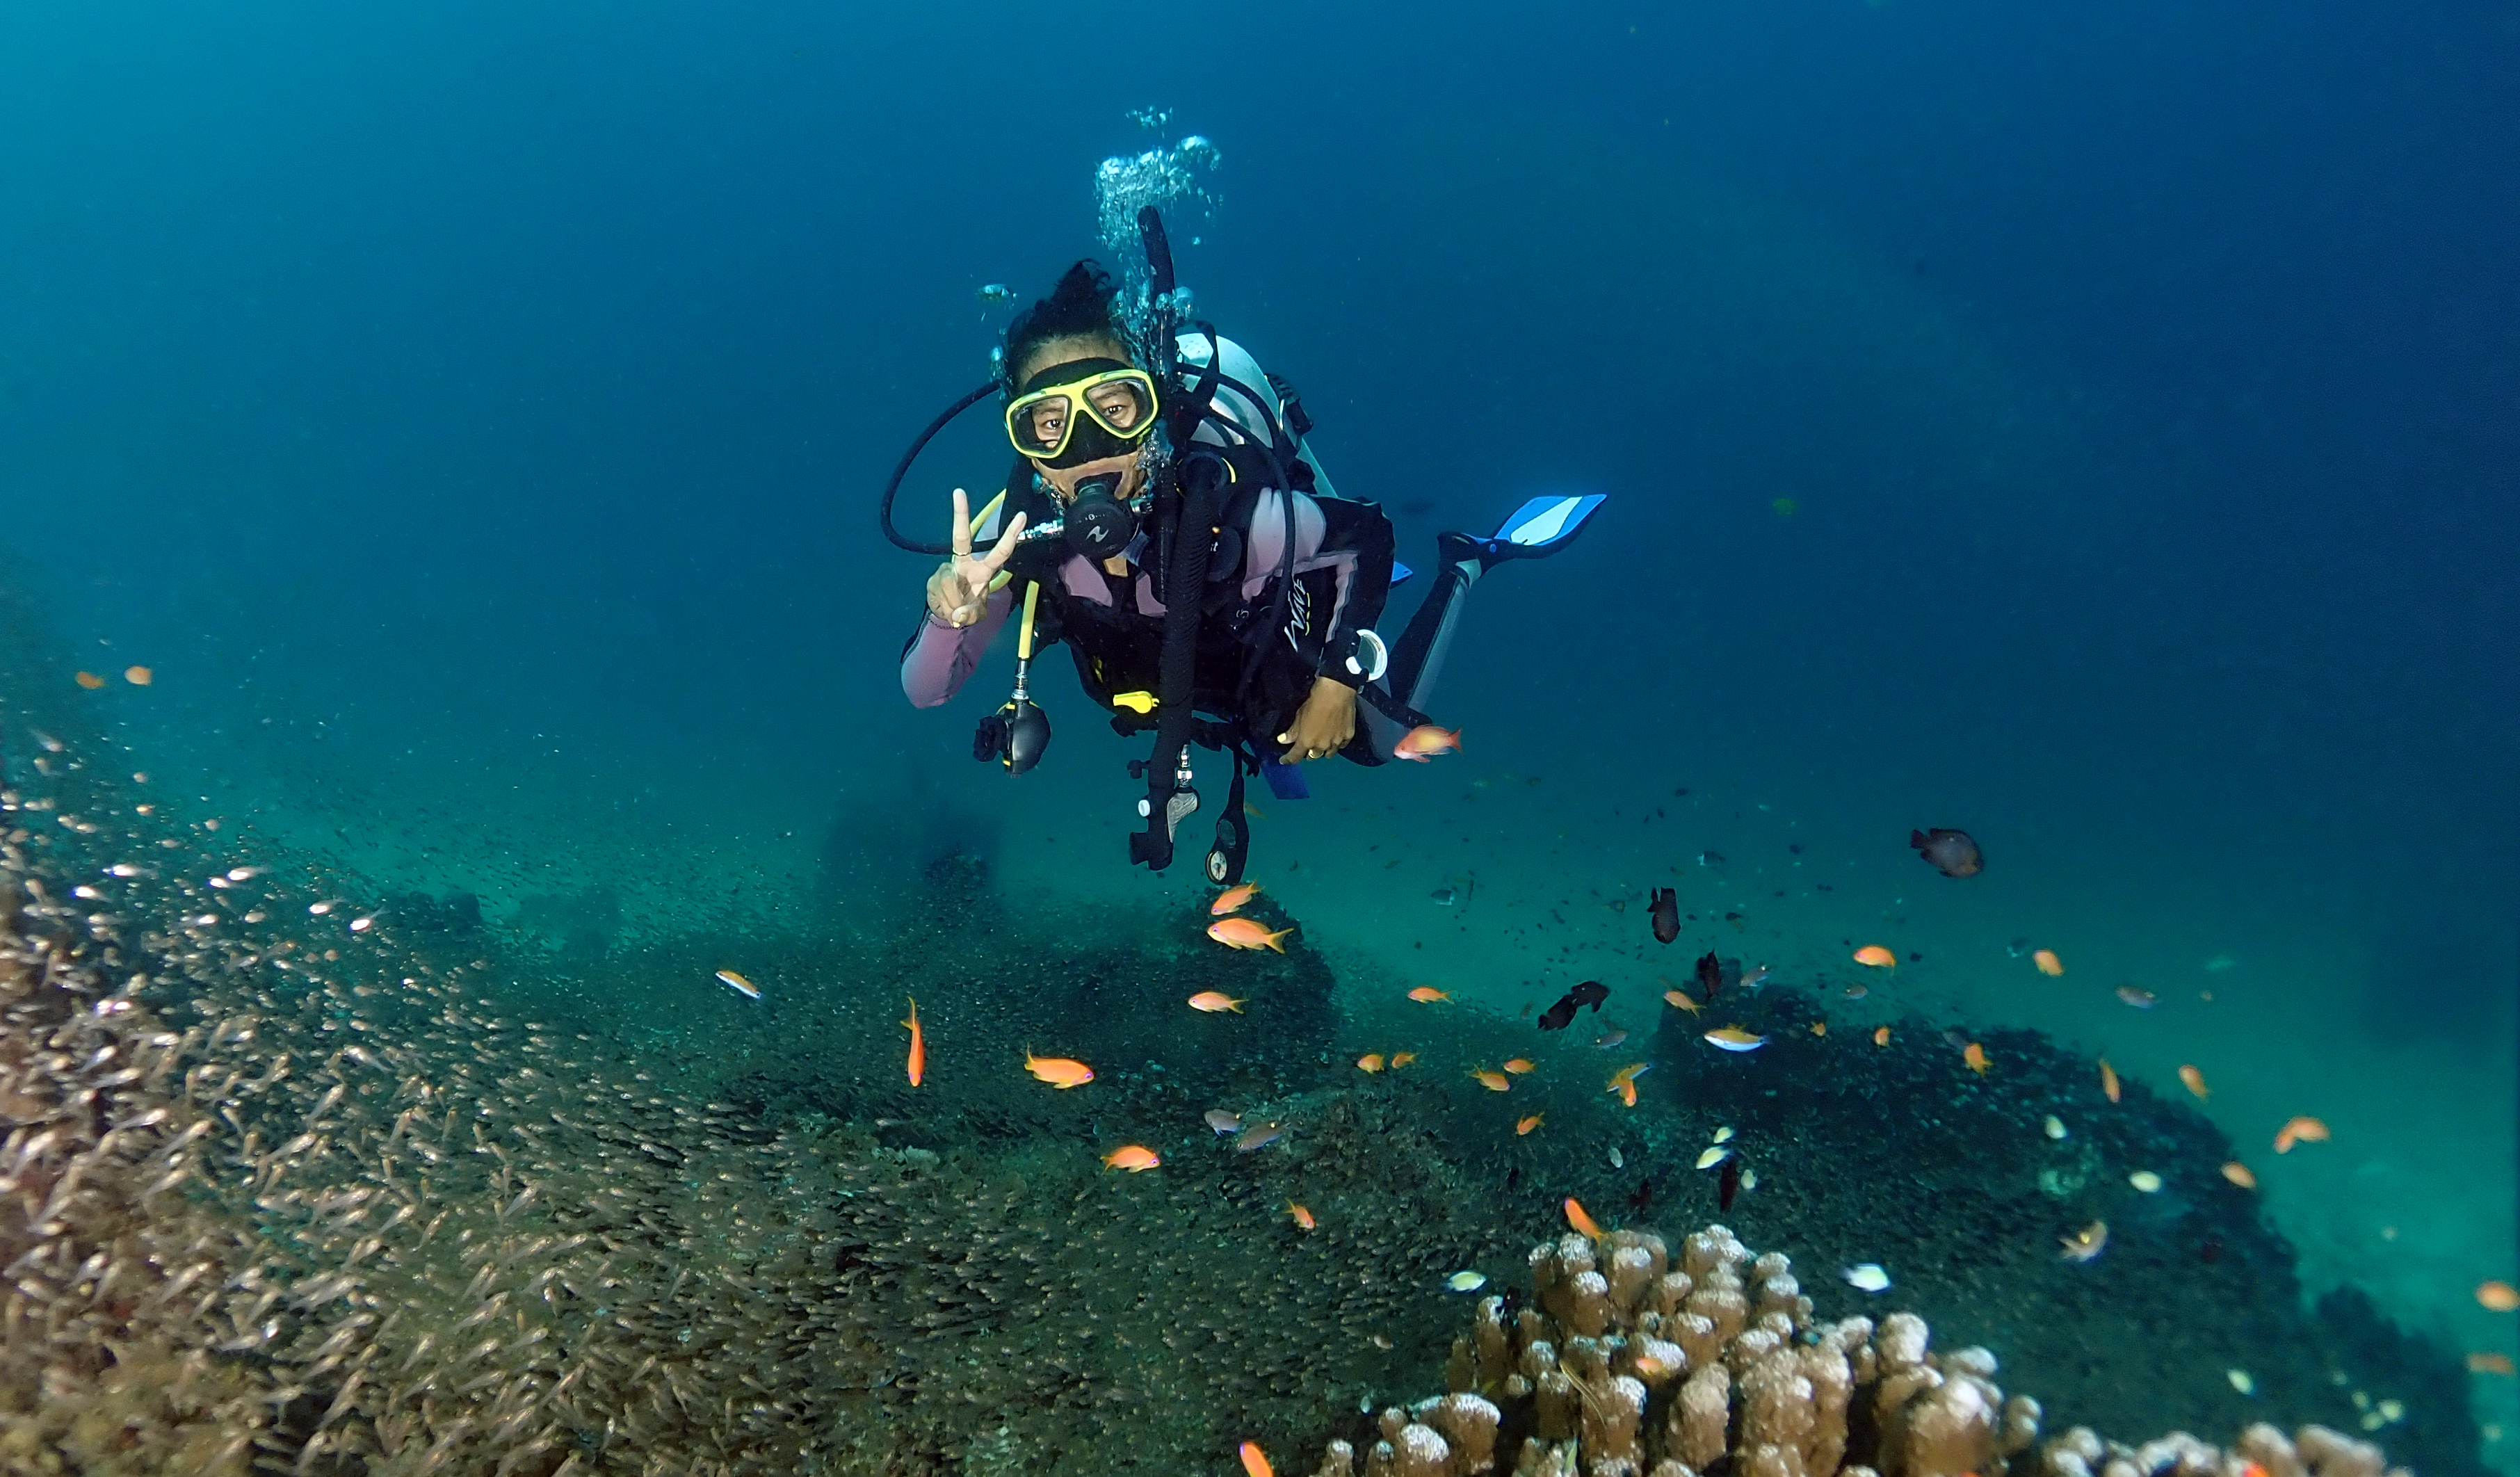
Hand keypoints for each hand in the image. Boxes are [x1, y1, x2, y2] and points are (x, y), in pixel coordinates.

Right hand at [925, 487, 1028, 626]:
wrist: (946, 617)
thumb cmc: (968, 609)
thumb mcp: (975, 616)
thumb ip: (970, 615)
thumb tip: (958, 616)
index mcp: (982, 569)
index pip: (1000, 551)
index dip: (1011, 535)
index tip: (1022, 515)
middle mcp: (964, 563)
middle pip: (961, 537)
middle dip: (960, 514)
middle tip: (959, 492)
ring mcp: (946, 569)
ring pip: (949, 583)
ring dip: (953, 603)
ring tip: (956, 611)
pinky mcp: (932, 579)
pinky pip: (940, 594)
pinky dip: (944, 607)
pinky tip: (946, 607)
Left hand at [1276, 677, 1358, 762]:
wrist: (1337, 692)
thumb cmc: (1315, 701)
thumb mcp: (1299, 715)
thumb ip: (1292, 731)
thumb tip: (1283, 740)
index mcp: (1306, 741)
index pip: (1295, 757)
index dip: (1288, 760)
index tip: (1284, 760)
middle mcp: (1321, 746)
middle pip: (1312, 757)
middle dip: (1307, 752)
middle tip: (1307, 745)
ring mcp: (1336, 743)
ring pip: (1328, 754)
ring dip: (1323, 751)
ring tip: (1321, 743)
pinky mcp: (1348, 737)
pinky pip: (1341, 746)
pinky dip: (1336, 744)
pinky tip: (1335, 737)